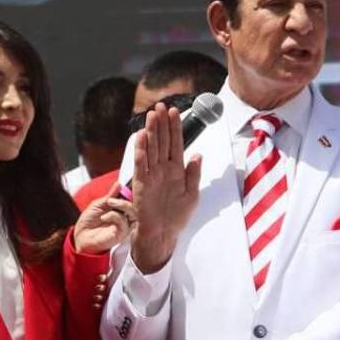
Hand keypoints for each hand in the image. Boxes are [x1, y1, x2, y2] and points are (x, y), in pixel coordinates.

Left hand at [73, 182, 134, 254]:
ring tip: (109, 203)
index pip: (131, 200)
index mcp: (120, 210)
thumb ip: (110, 195)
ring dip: (123, 205)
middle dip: (125, 200)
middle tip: (111, 199)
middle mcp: (124, 217)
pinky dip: (114, 216)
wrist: (81, 235)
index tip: (121, 187)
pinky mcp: (121, 234)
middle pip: (136, 207)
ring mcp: (124, 226)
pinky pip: (124, 223)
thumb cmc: (89, 221)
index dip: (129, 193)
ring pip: (134, 214)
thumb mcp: (98, 204)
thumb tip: (119, 184)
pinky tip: (104, 217)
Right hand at [129, 104, 202, 272]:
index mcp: (177, 169)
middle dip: (162, 123)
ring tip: (151, 115)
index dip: (175, 127)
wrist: (162, 233)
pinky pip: (141, 164)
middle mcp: (163, 169)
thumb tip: (198, 155)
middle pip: (162, 141)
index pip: (176, 143)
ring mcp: (151, 174)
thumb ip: (194, 174)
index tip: (174, 111)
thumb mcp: (192, 194)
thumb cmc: (177, 216)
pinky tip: (142, 137)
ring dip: (151, 132)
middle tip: (160, 106)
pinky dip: (141, 150)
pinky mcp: (141, 183)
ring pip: (151, 148)